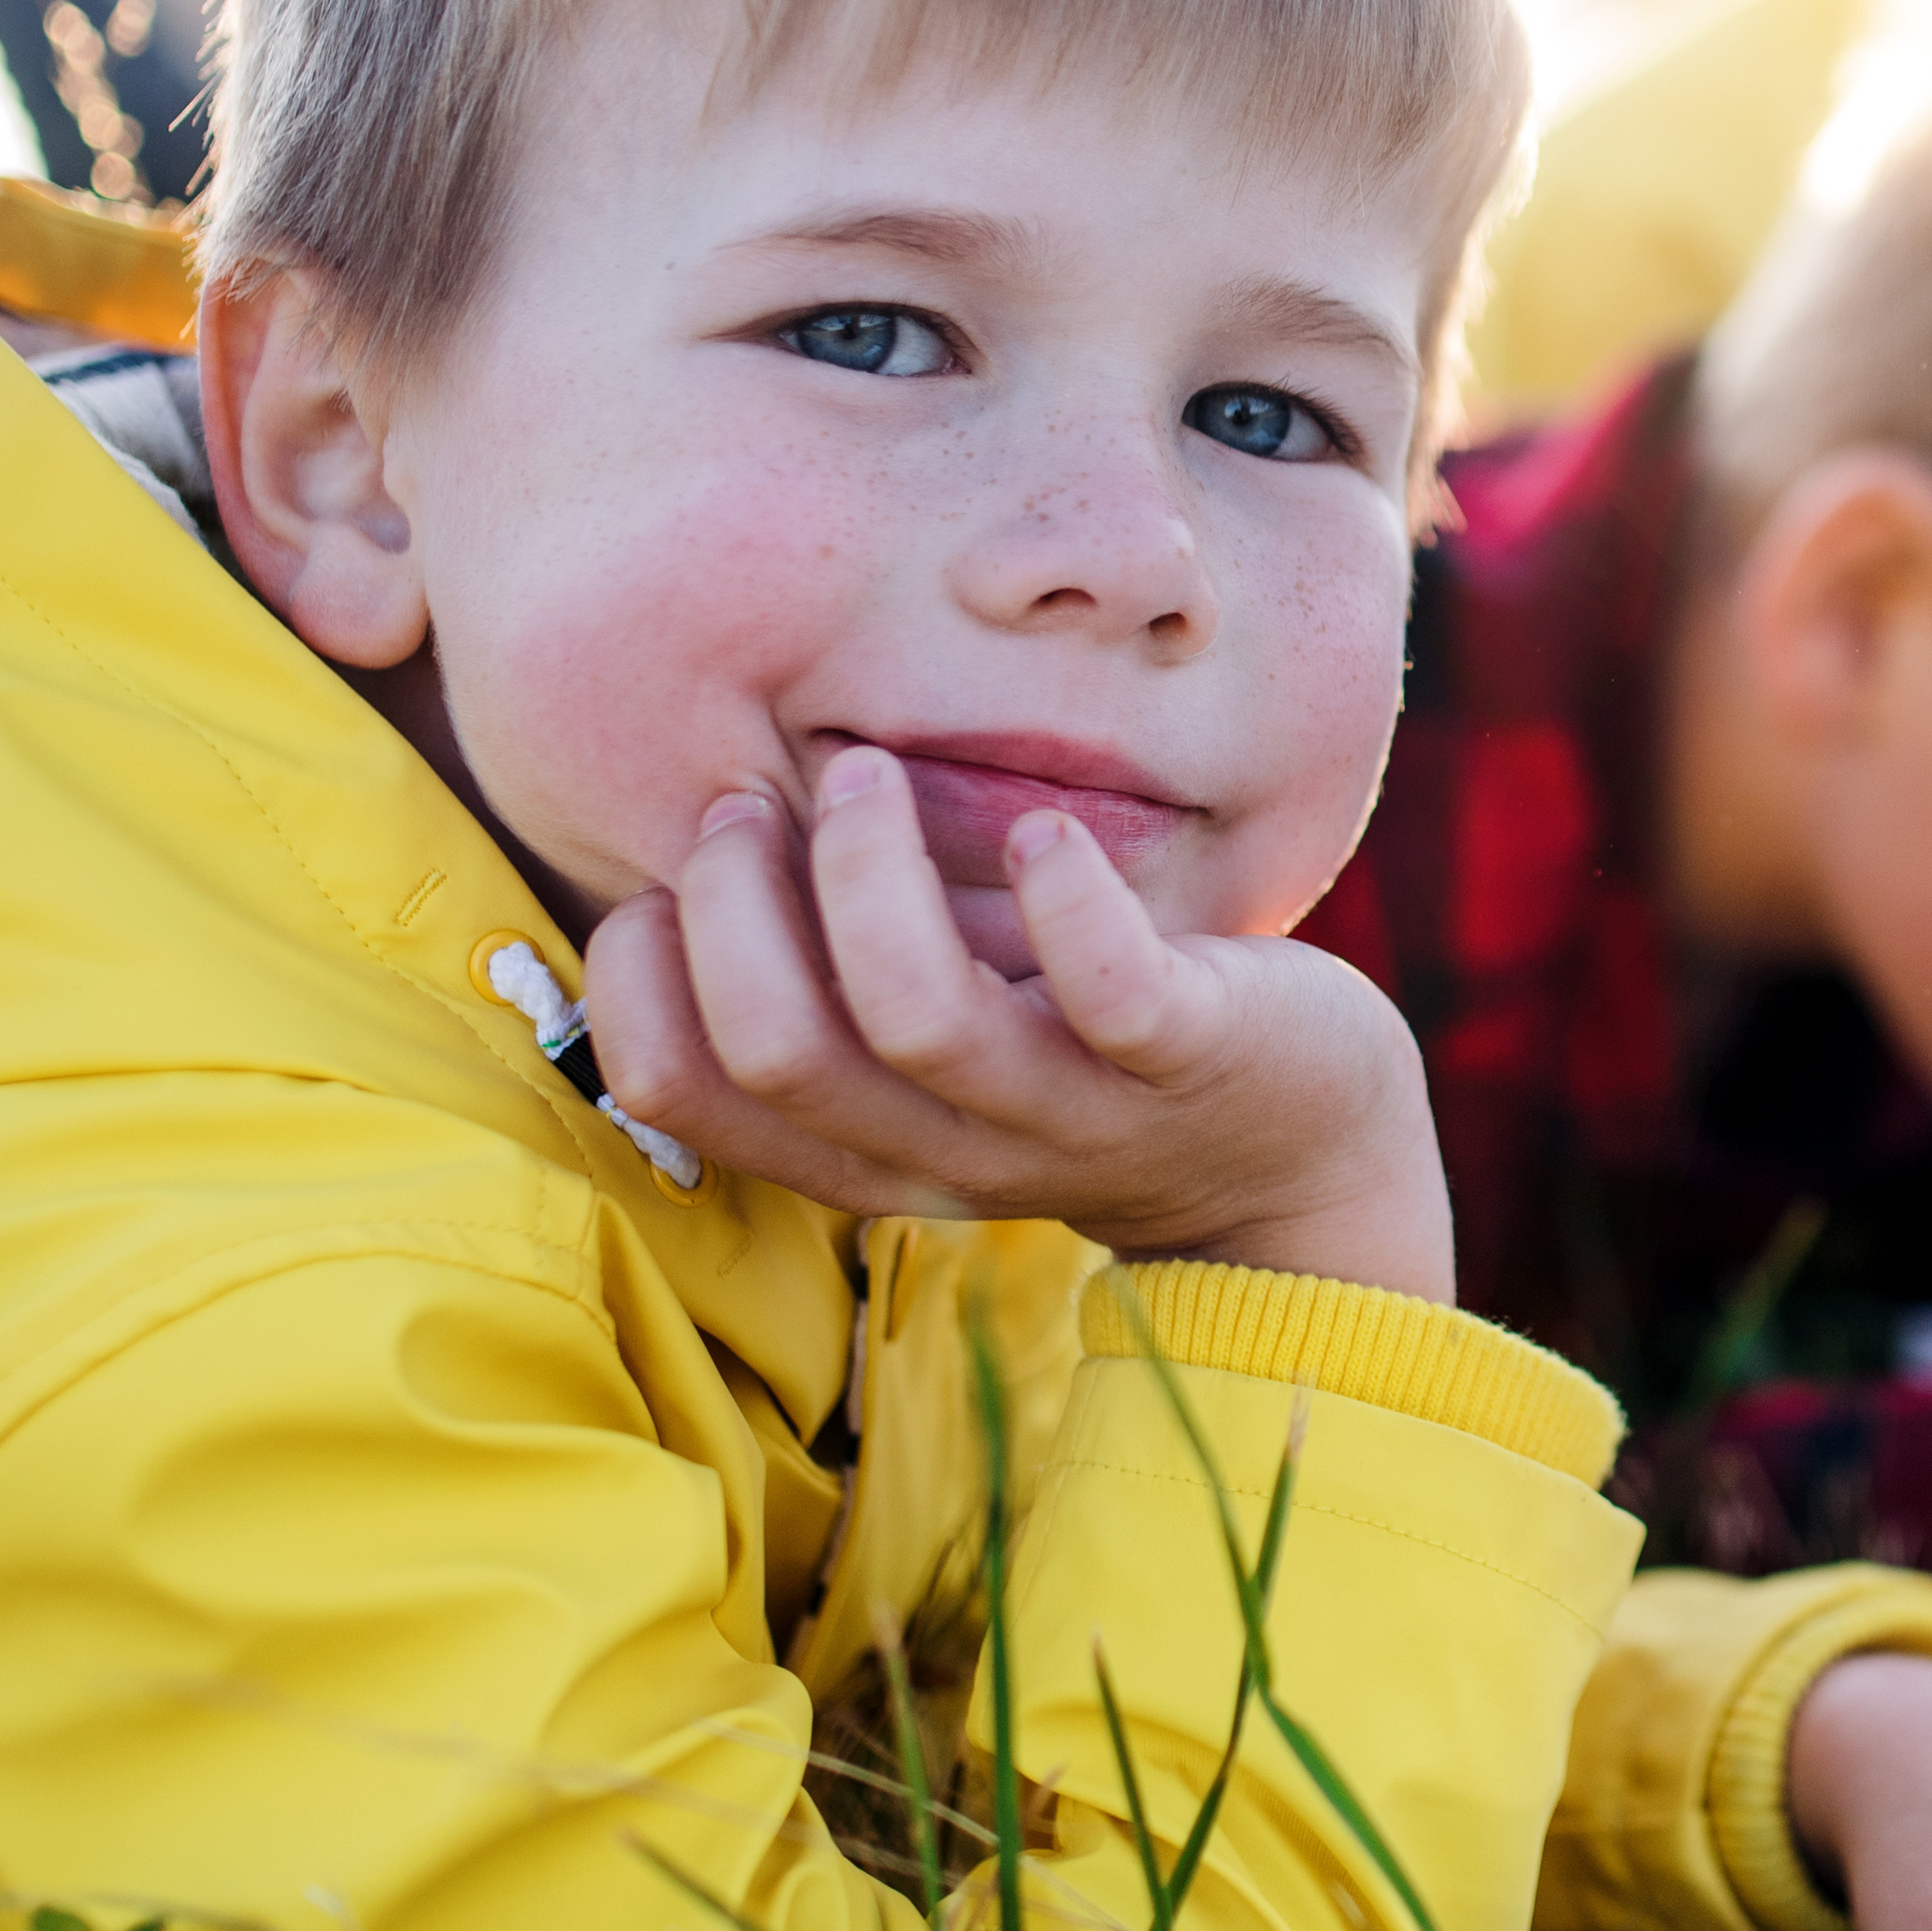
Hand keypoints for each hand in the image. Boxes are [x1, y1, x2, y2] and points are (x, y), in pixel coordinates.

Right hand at [578, 744, 1452, 1297]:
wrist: (1299, 1158)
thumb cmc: (1085, 1059)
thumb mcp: (940, 1054)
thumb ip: (829, 994)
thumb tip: (682, 850)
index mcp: (864, 1149)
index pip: (679, 1093)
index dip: (632, 979)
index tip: (660, 885)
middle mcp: (951, 1148)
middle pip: (776, 1051)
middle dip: (730, 905)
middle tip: (756, 799)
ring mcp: (1075, 1110)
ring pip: (919, 1020)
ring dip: (868, 877)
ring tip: (868, 771)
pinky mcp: (1191, 1059)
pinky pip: (1110, 993)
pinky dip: (1063, 902)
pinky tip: (1039, 832)